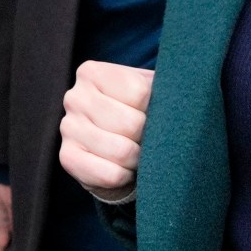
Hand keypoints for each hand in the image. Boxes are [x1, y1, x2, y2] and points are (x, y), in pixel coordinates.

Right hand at [59, 61, 153, 204]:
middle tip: (146, 138)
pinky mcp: (67, 158)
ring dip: (138, 159)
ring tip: (136, 154)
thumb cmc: (137, 114)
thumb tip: (183, 98)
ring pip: (121, 152)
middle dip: (147, 137)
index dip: (155, 109)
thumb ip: (163, 87)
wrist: (115, 148)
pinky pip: (110, 174)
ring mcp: (68, 127)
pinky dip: (124, 177)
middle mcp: (75, 97)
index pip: (140, 93)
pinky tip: (122, 168)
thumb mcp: (149, 91)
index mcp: (92, 73)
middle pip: (131, 123)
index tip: (152, 113)